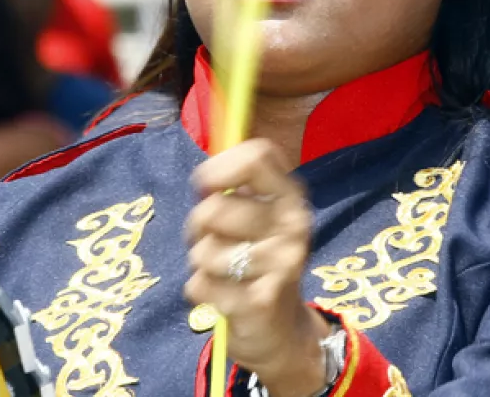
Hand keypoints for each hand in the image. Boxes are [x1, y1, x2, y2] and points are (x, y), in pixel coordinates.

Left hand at [185, 139, 330, 396]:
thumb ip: (233, 190)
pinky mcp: (258, 302)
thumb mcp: (256, 219)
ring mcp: (279, 265)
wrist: (284, 332)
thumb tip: (203, 173)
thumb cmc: (257, 262)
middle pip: (213, 209)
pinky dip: (201, 292)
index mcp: (291, 198)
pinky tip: (224, 297)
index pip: (257, 157)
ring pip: (202, 251)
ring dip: (201, 264)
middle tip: (212, 241)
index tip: (204, 187)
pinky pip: (199, 285)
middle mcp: (292, 227)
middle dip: (197, 227)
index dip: (218, 168)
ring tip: (223, 272)